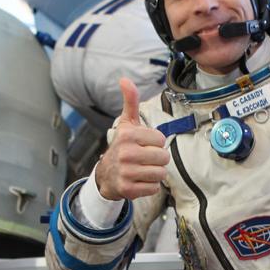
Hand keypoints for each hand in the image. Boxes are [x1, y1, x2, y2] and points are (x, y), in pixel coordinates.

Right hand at [95, 77, 168, 200]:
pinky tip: (139, 181)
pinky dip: (149, 186)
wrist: (106, 175)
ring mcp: (126, 172)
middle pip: (163, 157)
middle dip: (158, 159)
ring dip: (155, 173)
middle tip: (144, 159)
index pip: (161, 140)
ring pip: (161, 174)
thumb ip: (130, 102)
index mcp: (128, 135)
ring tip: (142, 170)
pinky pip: (154, 188)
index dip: (156, 144)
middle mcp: (126, 153)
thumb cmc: (123, 146)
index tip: (144, 145)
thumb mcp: (126, 124)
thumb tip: (124, 79)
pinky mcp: (128, 189)